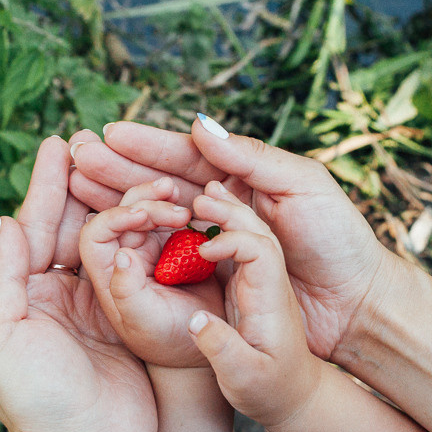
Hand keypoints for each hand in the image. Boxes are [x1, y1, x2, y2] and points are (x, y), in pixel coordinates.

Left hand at [0, 136, 157, 431]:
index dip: (47, 186)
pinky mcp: (131, 325)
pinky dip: (150, 242)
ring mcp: (97, 311)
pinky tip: (164, 214)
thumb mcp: (0, 337)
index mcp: (21, 297)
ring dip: (126, 210)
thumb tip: (4, 219)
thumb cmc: (37, 404)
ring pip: (111, 245)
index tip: (60, 144)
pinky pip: (139, 271)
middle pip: (75, 229)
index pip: (34, 229)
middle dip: (91, 189)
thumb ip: (3, 277)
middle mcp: (57, 298)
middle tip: (109, 149)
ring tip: (145, 175)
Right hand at [68, 118, 396, 360]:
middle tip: (75, 157)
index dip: (146, 146)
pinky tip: (106, 236)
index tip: (107, 135)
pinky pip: (168, 259)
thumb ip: (251, 158)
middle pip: (162, 182)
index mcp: (246, 178)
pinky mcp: (215, 283)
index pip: (187, 156)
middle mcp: (225, 207)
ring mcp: (217, 244)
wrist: (356, 305)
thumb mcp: (303, 187)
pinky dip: (137, 245)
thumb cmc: (339, 239)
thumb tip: (199, 125)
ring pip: (157, 218)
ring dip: (116, 203)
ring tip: (76, 189)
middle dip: (118, 170)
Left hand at [78, 178, 224, 367]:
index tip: (143, 215)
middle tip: (180, 212)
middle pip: (125, 213)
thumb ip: (126, 291)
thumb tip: (122, 255)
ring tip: (188, 206)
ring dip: (165, 201)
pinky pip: (176, 219)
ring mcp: (151, 249)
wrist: (203, 344)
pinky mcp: (176, 247)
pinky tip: (202, 211)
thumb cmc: (166, 341)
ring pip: (149, 210)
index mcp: (107, 273)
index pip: (96, 233)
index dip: (114, 217)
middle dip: (148, 203)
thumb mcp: (143, 321)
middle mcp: (125, 256)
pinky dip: (187, 210)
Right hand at [185, 181, 322, 427]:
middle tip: (194, 196)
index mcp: (272, 295)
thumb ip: (223, 348)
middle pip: (253, 229)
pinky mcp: (254, 290)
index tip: (204, 248)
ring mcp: (263, 283)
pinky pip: (238, 252)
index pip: (259, 248)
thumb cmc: (280, 391)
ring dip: (224, 215)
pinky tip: (199, 230)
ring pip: (247, 234)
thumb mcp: (252, 378)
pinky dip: (221, 234)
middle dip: (224, 208)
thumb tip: (194, 322)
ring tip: (197, 200)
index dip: (232, 239)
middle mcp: (269, 281)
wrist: (302, 399)